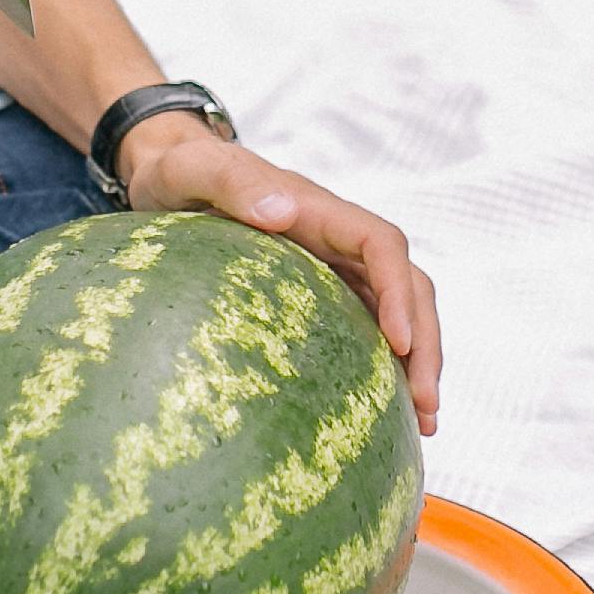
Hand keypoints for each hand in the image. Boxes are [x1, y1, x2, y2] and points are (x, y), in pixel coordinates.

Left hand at [115, 117, 444, 436]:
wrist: (167, 177)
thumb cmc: (179, 172)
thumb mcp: (193, 170)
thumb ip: (234, 182)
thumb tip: (282, 214)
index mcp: (317, 210)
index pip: (381, 245)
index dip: (399, 292)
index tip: (400, 343)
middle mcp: (336, 239)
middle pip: (407, 284)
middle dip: (424, 343)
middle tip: (426, 407)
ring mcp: (332, 266)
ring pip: (396, 310)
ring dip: (416, 361)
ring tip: (423, 423)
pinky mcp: (320, 292)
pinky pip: (366, 326)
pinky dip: (384, 365)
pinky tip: (385, 412)